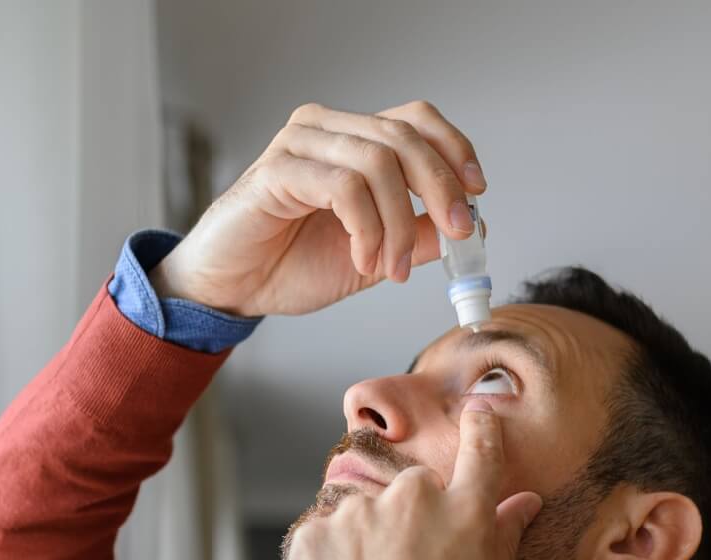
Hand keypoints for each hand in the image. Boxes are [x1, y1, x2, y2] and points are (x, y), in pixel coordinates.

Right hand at [151, 100, 485, 317]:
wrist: (233, 289)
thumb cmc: (292, 264)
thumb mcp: (375, 256)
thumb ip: (419, 237)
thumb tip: (472, 228)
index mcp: (351, 140)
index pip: (415, 119)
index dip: (454, 149)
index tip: (477, 192)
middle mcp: (326, 129)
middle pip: (404, 137)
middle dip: (441, 190)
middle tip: (457, 236)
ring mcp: (299, 145)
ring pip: (378, 163)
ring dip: (399, 225)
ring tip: (392, 269)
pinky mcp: (276, 172)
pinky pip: (344, 188)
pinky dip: (367, 230)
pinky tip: (364, 261)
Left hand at [278, 401, 542, 559]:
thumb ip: (503, 534)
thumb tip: (524, 501)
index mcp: (466, 512)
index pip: (481, 451)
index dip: (481, 429)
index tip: (478, 413)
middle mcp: (414, 499)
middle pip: (410, 494)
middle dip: (406, 524)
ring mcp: (359, 514)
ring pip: (361, 519)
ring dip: (363, 547)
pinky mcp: (311, 535)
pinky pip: (322, 542)